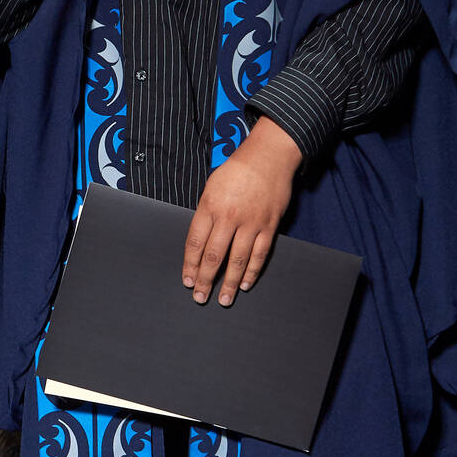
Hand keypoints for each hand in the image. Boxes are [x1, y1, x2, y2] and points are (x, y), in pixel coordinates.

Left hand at [182, 119, 303, 305]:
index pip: (195, 243)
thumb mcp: (211, 187)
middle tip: (200, 297)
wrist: (269, 157)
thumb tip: (200, 241)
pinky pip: (259, 255)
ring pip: (237, 260)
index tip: (187, 281)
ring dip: (229, 283)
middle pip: (213, 256)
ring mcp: (251, 223)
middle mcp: (229, 217)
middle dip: (205, 280)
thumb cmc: (237, 170)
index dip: (190, 265)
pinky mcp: (269, 226)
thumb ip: (205, 214)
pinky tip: (245, 284)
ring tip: (224, 299)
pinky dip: (252, 272)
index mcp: (210, 207)